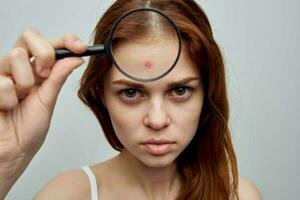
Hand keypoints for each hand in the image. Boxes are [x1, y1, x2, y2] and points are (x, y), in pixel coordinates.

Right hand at [0, 28, 86, 175]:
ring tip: (20, 100)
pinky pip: (3, 82)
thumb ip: (59, 77)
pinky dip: (10, 100)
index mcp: (37, 70)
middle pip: (29, 35)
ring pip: (16, 56)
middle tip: (45, 75)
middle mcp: (19, 67)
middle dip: (44, 54)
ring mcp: (2, 73)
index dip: (66, 40)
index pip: (51, 43)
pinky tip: (6, 108)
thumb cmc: (28, 129)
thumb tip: (76, 57)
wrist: (12, 151)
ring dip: (24, 83)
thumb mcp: (49, 100)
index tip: (80, 47)